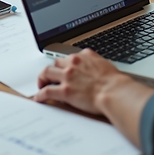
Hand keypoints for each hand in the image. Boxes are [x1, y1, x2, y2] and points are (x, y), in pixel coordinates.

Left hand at [35, 50, 153, 146]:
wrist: (114, 92)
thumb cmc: (115, 82)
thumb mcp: (105, 65)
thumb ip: (95, 63)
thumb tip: (95, 66)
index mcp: (84, 56)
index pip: (69, 57)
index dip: (65, 64)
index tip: (63, 68)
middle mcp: (73, 63)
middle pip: (55, 62)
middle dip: (51, 69)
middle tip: (49, 76)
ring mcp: (68, 77)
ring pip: (46, 73)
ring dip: (42, 78)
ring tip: (41, 84)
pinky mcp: (64, 90)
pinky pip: (47, 91)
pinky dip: (40, 94)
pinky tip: (39, 98)